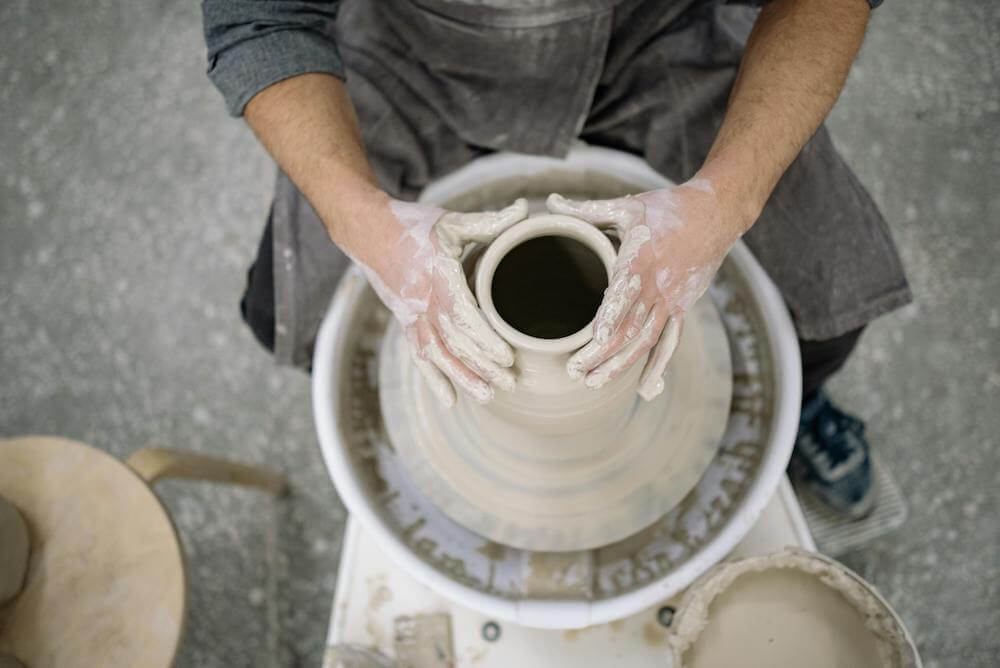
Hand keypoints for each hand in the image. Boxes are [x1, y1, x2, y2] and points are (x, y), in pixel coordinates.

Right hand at [350, 195, 528, 406]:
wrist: (368, 232)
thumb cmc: (415, 226)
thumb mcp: (452, 221)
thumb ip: (489, 221)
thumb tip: (524, 209)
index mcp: (438, 277)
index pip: (464, 314)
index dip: (485, 338)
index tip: (507, 357)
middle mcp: (423, 302)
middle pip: (455, 341)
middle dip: (483, 366)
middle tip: (511, 383)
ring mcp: (412, 316)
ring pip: (438, 354)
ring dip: (463, 378)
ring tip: (488, 397)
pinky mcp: (406, 323)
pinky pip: (420, 355)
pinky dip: (435, 379)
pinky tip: (451, 400)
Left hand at [546, 179, 741, 399]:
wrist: (716, 214)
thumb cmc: (666, 209)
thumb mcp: (627, 206)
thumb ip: (587, 210)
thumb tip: (550, 203)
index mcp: (641, 260)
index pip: (624, 294)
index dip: (611, 317)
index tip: (596, 339)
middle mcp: (658, 286)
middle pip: (629, 327)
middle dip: (603, 353)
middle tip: (576, 372)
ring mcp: (672, 301)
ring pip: (646, 341)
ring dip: (621, 365)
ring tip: (594, 383)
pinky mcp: (681, 308)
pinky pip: (669, 343)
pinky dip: (658, 366)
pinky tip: (645, 389)